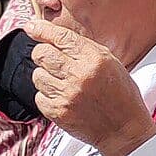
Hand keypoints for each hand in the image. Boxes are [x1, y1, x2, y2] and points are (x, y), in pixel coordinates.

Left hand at [26, 13, 155, 155]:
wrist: (124, 129)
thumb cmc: (121, 95)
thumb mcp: (111, 64)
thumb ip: (84, 49)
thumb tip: (56, 36)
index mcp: (95, 59)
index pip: (60, 37)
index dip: (42, 29)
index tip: (31, 26)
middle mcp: (79, 75)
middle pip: (42, 54)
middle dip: (41, 53)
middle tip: (49, 58)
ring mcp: (67, 95)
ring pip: (37, 75)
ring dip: (45, 76)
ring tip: (62, 82)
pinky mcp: (58, 112)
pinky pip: (39, 96)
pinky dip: (47, 95)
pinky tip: (62, 97)